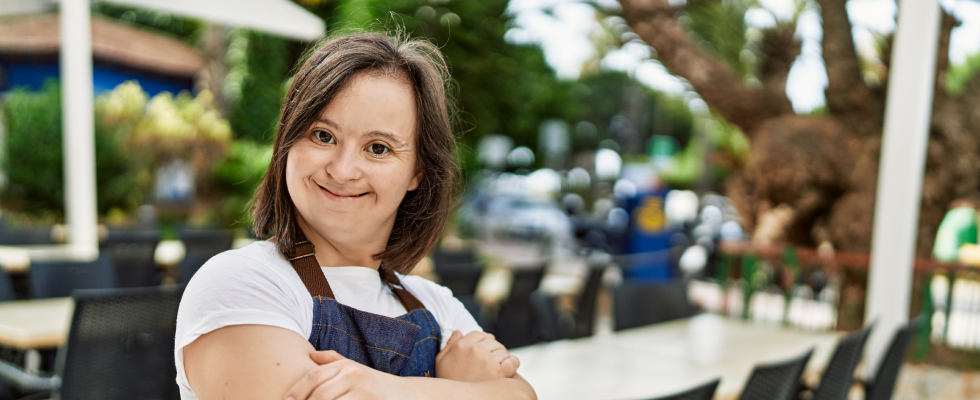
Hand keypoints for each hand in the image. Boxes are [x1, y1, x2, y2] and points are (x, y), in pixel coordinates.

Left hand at [284, 351, 418, 399]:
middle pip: (318, 394)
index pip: (312, 378)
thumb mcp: (356, 369)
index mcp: (345, 366)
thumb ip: (334, 361)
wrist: (409, 395)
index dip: (295, 392)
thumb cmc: (377, 385)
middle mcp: (354, 375)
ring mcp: (363, 391)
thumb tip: (311, 356)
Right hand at [434, 330, 519, 381]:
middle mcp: (475, 350)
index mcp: (462, 345)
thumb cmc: (447, 381)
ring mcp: (488, 360)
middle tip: (492, 359)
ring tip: (498, 366)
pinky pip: (513, 361)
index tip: (486, 347)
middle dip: (493, 349)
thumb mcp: (441, 360)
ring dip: (502, 357)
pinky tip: (509, 368)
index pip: (479, 334)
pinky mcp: (499, 372)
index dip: (483, 340)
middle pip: (493, 342)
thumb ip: (450, 344)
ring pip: (503, 351)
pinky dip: (513, 363)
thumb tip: (458, 331)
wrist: (454, 399)